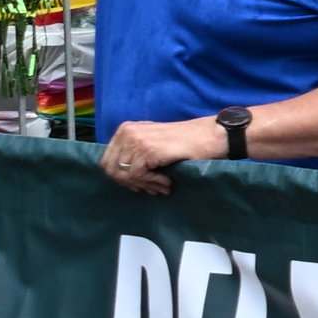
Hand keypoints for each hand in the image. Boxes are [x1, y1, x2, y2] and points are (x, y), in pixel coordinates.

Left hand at [102, 114, 225, 194]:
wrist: (210, 136)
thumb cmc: (186, 143)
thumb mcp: (153, 142)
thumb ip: (134, 154)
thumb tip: (121, 178)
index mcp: (125, 129)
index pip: (107, 161)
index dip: (121, 177)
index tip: (140, 183)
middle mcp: (127, 132)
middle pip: (110, 169)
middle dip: (129, 183)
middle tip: (150, 188)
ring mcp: (136, 140)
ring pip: (124, 174)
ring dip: (145, 184)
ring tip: (162, 186)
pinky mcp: (147, 149)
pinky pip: (137, 175)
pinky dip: (152, 183)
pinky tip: (166, 182)